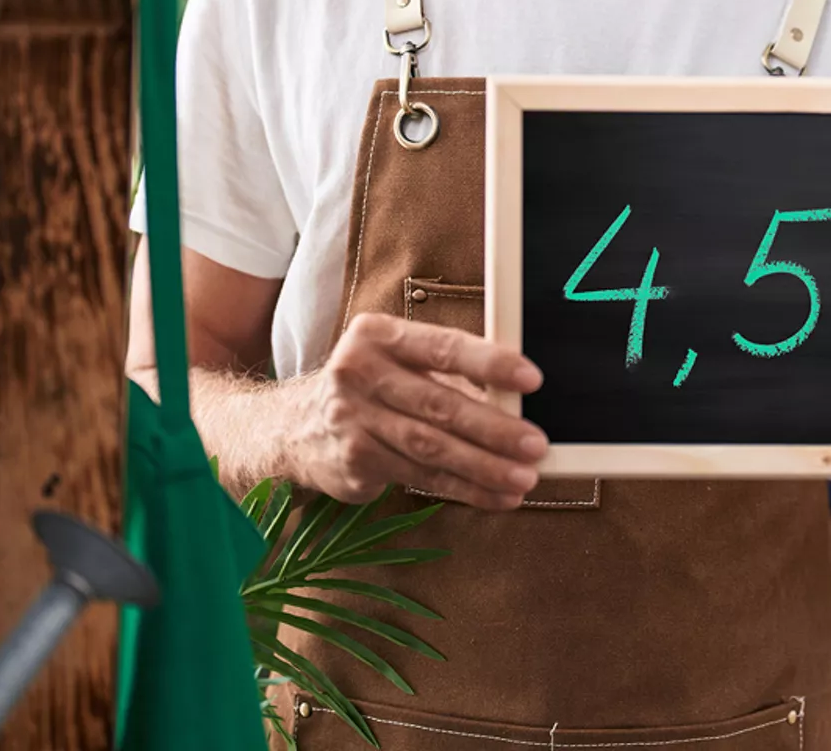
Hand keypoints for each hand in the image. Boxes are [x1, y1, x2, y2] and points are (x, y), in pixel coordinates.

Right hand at [284, 313, 548, 510]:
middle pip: (438, 403)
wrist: (295, 426)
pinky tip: (496, 495)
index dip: (488, 363)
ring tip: (524, 476)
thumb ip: (445, 372)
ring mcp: (353, 418)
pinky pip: (420, 476)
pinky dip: (465, 489)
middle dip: (493, 427)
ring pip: (431, 446)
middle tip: (535, 443)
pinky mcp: (355, 459)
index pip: (441, 347)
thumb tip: (513, 399)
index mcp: (377, 335)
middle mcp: (358, 371)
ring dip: (484, 465)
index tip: (531, 379)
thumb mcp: (394, 360)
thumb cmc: (368, 387)